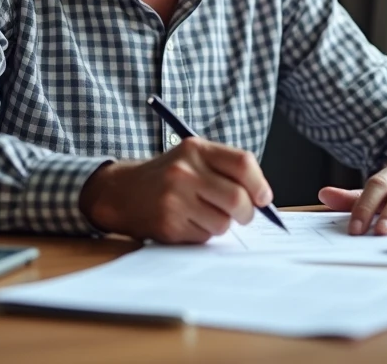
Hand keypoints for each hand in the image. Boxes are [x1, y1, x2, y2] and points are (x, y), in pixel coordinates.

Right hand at [79, 138, 272, 243]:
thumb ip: (226, 170)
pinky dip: (203, 234)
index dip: (259, 184)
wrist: (123, 192)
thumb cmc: (168, 176)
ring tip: (205, 215)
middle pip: (237, 198)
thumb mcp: (193, 158)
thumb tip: (263, 198)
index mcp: (195, 149)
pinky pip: (204, 237)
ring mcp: (174, 199)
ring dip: (222, 225)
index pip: (242, 164)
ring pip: (223, 223)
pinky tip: (188, 222)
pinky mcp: (168, 224)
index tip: (263, 198)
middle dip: (247, 213)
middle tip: (243, 215)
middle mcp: (184, 171)